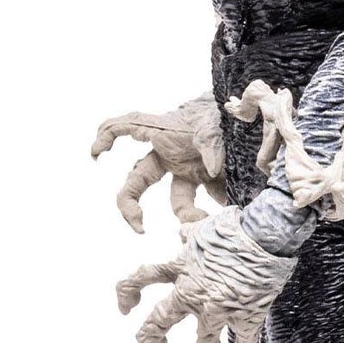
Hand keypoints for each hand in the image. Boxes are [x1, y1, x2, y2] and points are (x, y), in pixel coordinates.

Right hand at [90, 94, 227, 232]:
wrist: (246, 119)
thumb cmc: (220, 114)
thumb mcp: (214, 124)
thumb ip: (211, 144)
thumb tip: (211, 169)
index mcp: (163, 135)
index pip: (126, 128)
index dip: (106, 137)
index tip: (96, 155)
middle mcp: (169, 156)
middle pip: (138, 182)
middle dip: (131, 206)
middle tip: (140, 228)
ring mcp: (187, 171)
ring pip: (177, 202)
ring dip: (187, 215)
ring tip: (202, 220)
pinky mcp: (206, 182)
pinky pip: (208, 201)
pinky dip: (215, 210)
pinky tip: (227, 210)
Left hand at [116, 207, 297, 342]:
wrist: (267, 237)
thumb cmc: (236, 227)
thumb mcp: (204, 227)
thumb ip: (189, 235)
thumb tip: (181, 233)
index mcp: (180, 268)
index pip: (138, 281)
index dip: (125, 296)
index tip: (126, 310)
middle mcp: (191, 293)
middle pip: (157, 322)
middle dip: (150, 340)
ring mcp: (217, 310)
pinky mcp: (244, 319)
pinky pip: (243, 339)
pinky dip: (245, 338)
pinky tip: (246, 335)